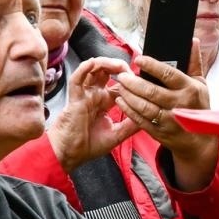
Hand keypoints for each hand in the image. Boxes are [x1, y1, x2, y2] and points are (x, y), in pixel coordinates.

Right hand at [46, 57, 139, 172]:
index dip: (130, 81)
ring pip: (93, 70)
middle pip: (107, 72)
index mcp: (104, 102)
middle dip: (118, 67)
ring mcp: (85, 94)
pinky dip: (84, 69)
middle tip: (130, 69)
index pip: (120, 85)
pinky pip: (77, 79)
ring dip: (105, 63)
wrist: (69, 155)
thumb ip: (131, 126)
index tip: (140, 81)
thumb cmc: (88, 146)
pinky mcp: (75, 98)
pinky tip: (93, 63)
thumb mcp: (116, 135)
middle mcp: (95, 95)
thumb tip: (149, 118)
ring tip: (117, 65)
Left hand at [113, 47, 217, 188]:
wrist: (199, 141)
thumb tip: (192, 40)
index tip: (138, 59)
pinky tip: (121, 101)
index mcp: (189, 89)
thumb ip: (194, 62)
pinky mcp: (159, 132)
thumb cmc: (199, 107)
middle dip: (133, 82)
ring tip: (120, 86)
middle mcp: (178, 105)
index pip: (168, 74)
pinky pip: (140, 120)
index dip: (152, 66)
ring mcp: (168, 120)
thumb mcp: (200, 83)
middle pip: (152, 91)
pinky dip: (129, 110)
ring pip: (144, 106)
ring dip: (129, 95)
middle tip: (122, 74)